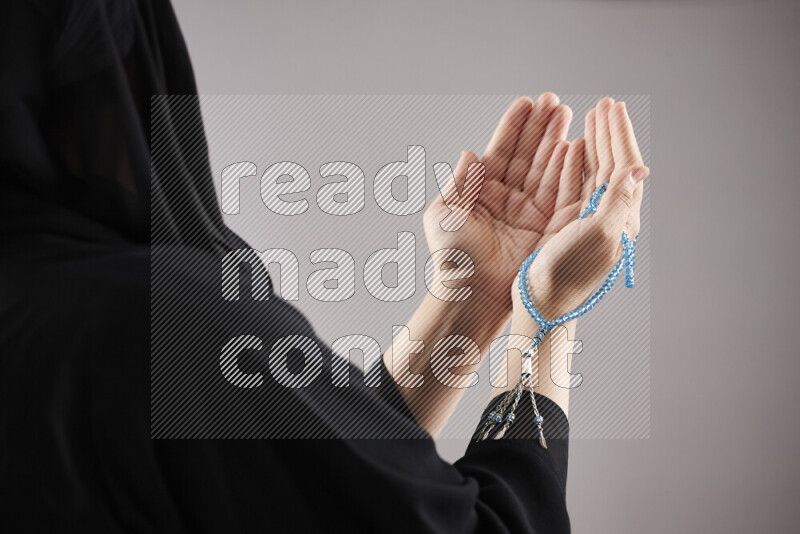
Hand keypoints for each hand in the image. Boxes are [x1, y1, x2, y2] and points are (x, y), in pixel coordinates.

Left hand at [423, 93, 583, 321]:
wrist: (471, 293)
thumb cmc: (452, 258)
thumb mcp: (445, 214)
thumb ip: (459, 182)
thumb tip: (469, 153)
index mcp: (481, 190)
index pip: (500, 150)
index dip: (514, 127)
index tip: (526, 102)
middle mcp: (506, 197)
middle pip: (527, 154)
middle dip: (541, 127)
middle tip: (555, 101)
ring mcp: (527, 210)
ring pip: (545, 168)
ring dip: (557, 140)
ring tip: (568, 114)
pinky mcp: (545, 225)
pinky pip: (559, 191)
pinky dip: (567, 168)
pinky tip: (574, 145)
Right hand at [513, 97, 649, 321]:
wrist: (542, 301)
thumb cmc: (567, 273)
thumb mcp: (597, 237)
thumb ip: (619, 202)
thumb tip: (639, 169)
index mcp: (620, 217)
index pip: (624, 165)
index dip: (619, 135)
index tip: (612, 108)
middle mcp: (608, 216)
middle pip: (612, 163)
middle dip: (609, 132)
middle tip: (604, 104)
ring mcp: (588, 219)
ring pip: (594, 171)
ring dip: (594, 142)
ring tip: (590, 118)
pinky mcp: (567, 223)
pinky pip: (575, 184)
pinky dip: (574, 162)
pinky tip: (572, 148)